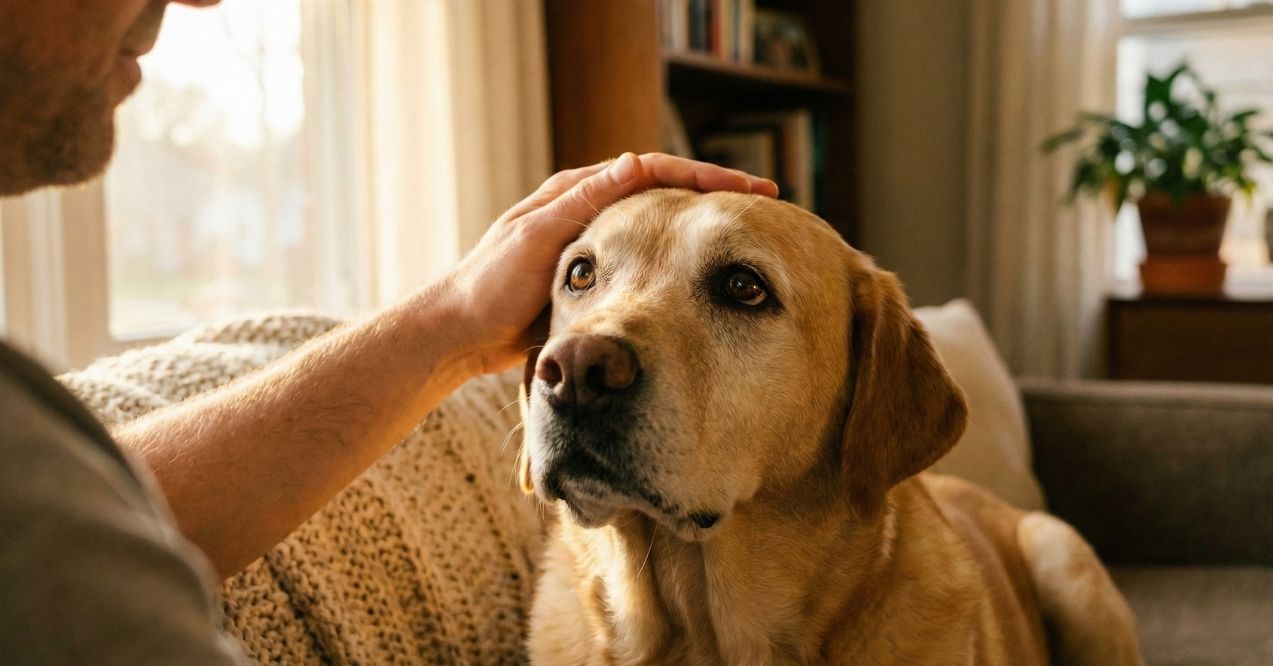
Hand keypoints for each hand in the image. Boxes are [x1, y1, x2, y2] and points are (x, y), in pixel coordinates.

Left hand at [443, 152, 778, 375]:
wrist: (458, 333)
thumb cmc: (490, 286)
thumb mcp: (539, 237)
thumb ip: (586, 201)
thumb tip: (638, 161)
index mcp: (576, 191)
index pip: (653, 170)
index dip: (705, 176)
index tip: (750, 187)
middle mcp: (587, 210)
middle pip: (663, 191)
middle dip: (714, 193)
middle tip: (764, 202)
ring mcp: (593, 244)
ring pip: (658, 224)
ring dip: (699, 224)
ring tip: (743, 233)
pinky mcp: (593, 277)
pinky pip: (645, 258)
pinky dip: (677, 256)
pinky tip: (700, 271)